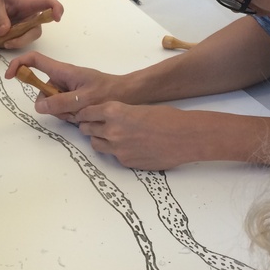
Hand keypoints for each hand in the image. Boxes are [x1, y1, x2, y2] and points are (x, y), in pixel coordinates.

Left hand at [0, 0, 63, 48]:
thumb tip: (4, 32)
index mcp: (29, 4)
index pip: (48, 3)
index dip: (56, 9)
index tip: (57, 18)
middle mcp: (33, 16)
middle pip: (36, 30)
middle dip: (22, 40)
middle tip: (6, 43)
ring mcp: (29, 25)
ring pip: (28, 38)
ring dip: (15, 43)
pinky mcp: (23, 32)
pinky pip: (20, 41)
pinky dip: (10, 43)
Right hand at [5, 51, 120, 120]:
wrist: (129, 95)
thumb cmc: (109, 92)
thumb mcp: (84, 99)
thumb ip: (61, 103)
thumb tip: (38, 106)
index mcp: (63, 71)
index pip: (35, 60)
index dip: (19, 65)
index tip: (10, 77)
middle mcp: (63, 79)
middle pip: (42, 91)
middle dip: (51, 105)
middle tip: (70, 111)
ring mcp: (68, 89)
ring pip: (52, 104)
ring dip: (63, 113)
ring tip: (82, 113)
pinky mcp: (74, 99)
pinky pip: (63, 110)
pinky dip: (70, 116)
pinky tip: (83, 116)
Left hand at [73, 103, 214, 169]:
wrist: (184, 137)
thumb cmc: (167, 118)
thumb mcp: (138, 108)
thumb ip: (119, 114)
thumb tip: (109, 119)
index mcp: (114, 111)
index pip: (87, 112)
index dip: (85, 113)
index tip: (84, 114)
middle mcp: (112, 130)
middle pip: (86, 129)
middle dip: (88, 126)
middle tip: (93, 125)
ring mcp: (117, 148)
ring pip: (95, 144)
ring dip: (99, 139)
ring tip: (109, 137)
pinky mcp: (125, 161)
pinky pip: (113, 156)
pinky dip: (116, 151)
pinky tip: (129, 146)